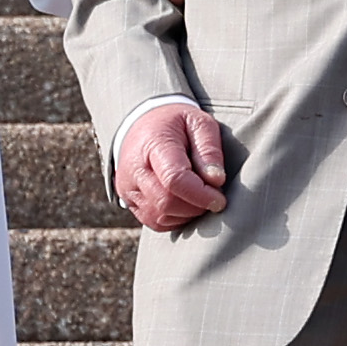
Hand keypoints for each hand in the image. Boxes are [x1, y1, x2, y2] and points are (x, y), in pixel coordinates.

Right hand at [113, 101, 228, 231]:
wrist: (144, 125)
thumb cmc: (176, 124)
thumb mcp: (199, 123)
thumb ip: (209, 150)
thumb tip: (216, 180)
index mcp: (154, 144)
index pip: (174, 179)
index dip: (200, 195)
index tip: (219, 199)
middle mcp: (134, 168)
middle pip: (166, 202)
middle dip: (196, 207)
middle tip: (212, 197)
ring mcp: (127, 187)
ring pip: (159, 216)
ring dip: (186, 214)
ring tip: (197, 196)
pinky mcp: (128, 201)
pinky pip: (153, 222)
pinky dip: (174, 219)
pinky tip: (184, 203)